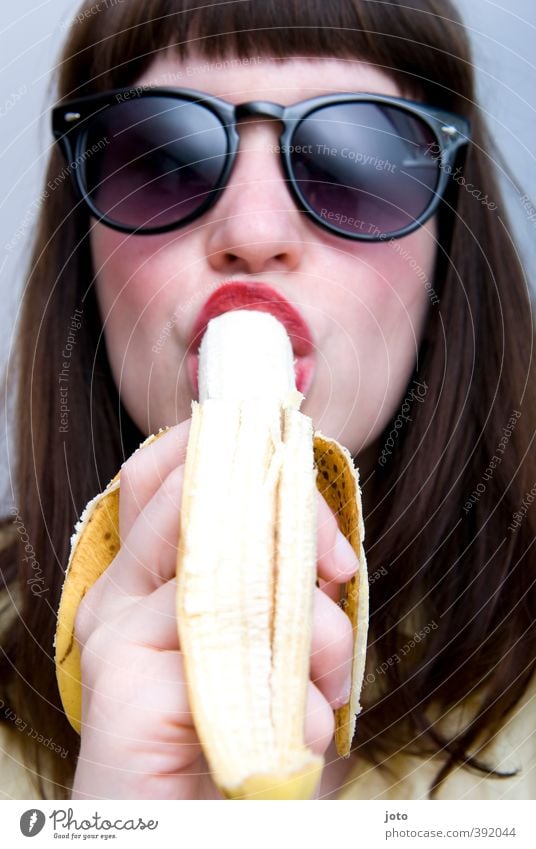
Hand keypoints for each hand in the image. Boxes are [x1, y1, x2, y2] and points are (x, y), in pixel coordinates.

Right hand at [70, 421, 356, 798]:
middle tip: (338, 567)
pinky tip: (305, 730)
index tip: (295, 464)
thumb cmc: (243, 753)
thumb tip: (325, 558)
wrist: (200, 846)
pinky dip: (289, 685)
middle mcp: (121, 597)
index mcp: (148, 581)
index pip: (168, 477)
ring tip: (329, 682)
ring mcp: (117, 637)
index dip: (233, 452)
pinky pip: (223, 639)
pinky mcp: (124, 689)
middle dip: (290, 520)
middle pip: (195, 495)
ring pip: (223, 563)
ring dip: (306, 623)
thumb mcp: (275, 658)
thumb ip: (284, 599)